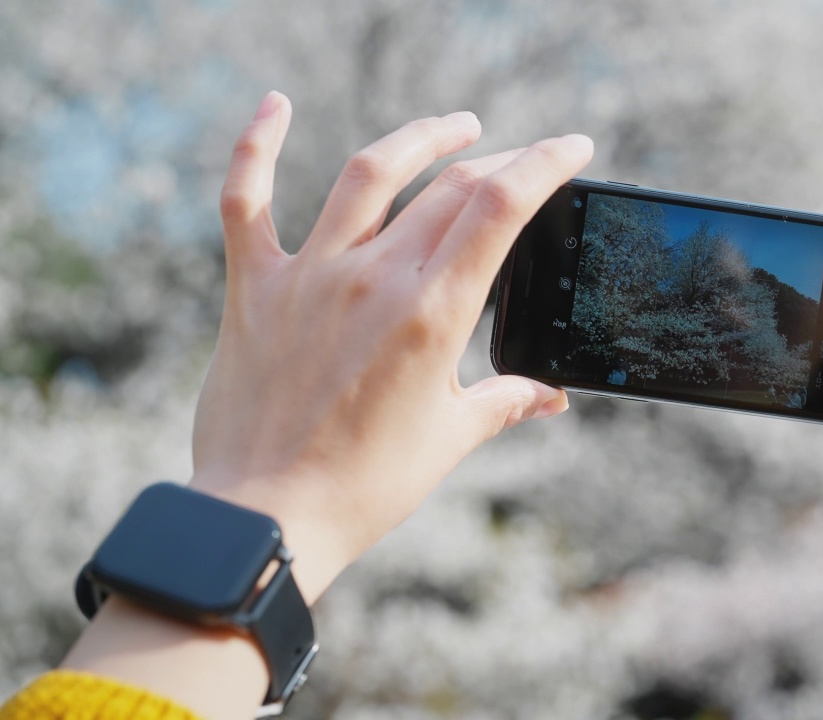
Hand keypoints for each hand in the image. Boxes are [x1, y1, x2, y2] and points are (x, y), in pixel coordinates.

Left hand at [190, 92, 593, 601]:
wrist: (267, 517)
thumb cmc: (364, 486)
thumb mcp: (450, 438)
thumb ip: (505, 401)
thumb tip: (551, 396)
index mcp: (433, 316)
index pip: (500, 208)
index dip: (544, 163)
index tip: (572, 146)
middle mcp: (373, 280)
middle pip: (449, 187)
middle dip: (499, 161)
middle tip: (521, 161)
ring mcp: (310, 276)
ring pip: (368, 173)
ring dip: (419, 138)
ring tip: (454, 126)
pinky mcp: (256, 287)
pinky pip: (247, 200)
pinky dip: (256, 145)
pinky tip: (277, 104)